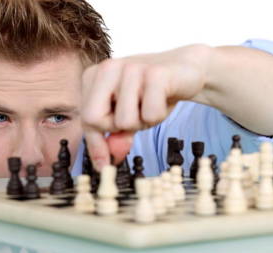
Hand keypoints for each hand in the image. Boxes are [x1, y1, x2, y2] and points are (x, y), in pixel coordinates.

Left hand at [81, 44, 210, 170]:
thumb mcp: (128, 117)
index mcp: (94, 76)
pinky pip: (150, 115)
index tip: (103, 164)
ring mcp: (130, 68)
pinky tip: (164, 98)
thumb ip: (113, 137)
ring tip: (152, 104)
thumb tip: (103, 163)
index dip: (95, 144)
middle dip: (116, 129)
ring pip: (124, 121)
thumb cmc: (153, 95)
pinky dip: (159, 115)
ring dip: (143, 122)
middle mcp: (107, 68)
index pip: (86, 119)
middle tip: (136, 118)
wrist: (187, 70)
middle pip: (92, 119)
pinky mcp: (155, 73)